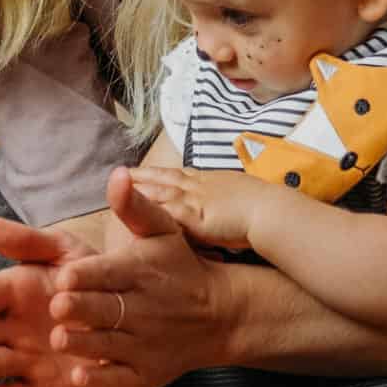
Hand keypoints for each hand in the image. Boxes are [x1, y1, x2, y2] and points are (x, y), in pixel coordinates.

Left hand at [35, 167, 232, 386]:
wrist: (219, 315)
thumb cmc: (178, 267)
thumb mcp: (162, 230)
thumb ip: (133, 206)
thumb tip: (117, 174)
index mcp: (140, 272)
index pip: (109, 273)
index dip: (86, 276)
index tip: (65, 276)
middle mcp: (142, 310)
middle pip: (104, 310)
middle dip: (80, 309)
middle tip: (59, 307)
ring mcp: (143, 346)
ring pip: (106, 346)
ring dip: (82, 343)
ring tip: (60, 338)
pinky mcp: (142, 376)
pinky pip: (117, 380)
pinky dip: (99, 378)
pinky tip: (80, 374)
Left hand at [123, 163, 255, 249]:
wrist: (270, 210)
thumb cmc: (265, 206)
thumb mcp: (244, 195)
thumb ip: (230, 198)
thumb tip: (228, 203)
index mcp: (212, 181)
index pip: (180, 174)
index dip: (161, 172)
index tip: (146, 169)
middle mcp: (199, 187)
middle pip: (164, 178)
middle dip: (142, 175)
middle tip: (122, 172)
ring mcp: (194, 200)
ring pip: (159, 191)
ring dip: (138, 189)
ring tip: (116, 188)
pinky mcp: (193, 217)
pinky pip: (164, 212)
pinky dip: (148, 210)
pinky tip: (131, 213)